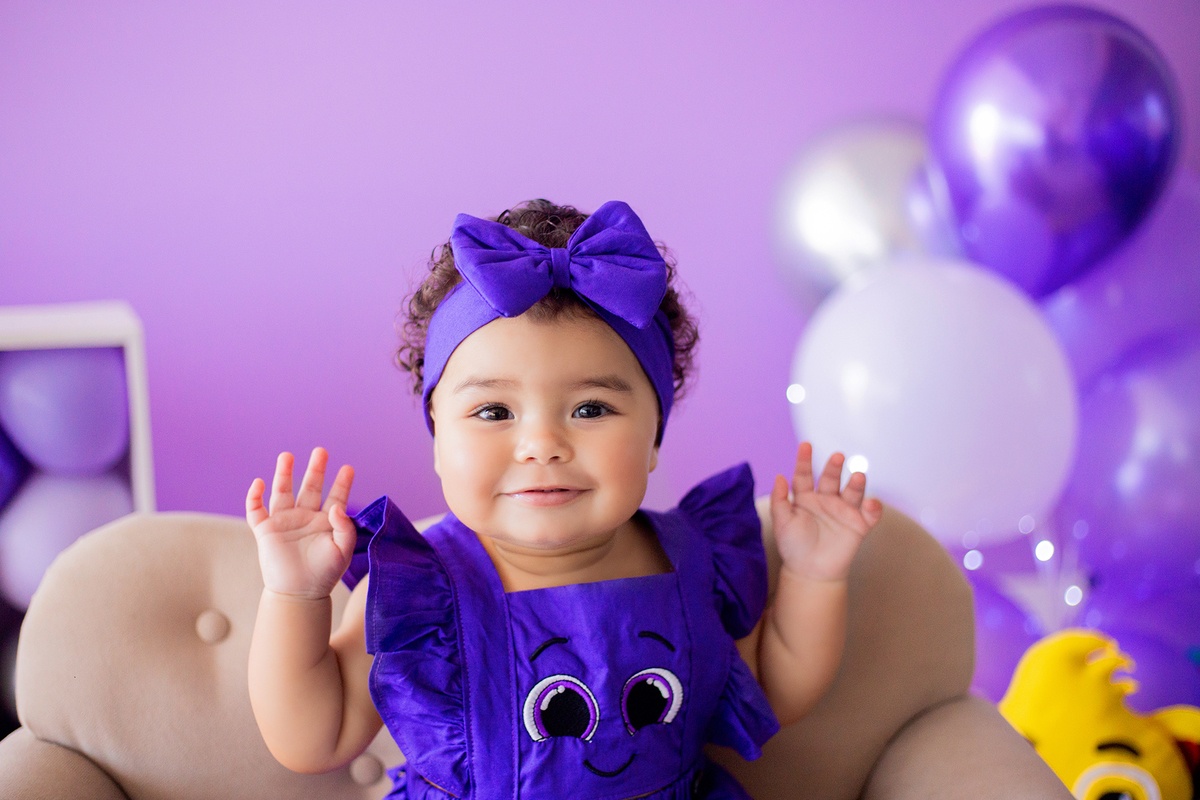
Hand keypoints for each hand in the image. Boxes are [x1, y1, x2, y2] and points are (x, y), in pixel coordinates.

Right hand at [246, 447, 356, 599]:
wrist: (299, 594)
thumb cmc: (324, 574)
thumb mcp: (343, 550)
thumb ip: (345, 527)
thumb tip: (337, 507)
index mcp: (326, 522)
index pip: (336, 497)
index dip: (342, 483)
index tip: (348, 468)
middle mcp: (305, 517)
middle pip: (310, 487)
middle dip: (315, 469)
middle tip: (321, 451)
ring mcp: (285, 522)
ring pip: (283, 492)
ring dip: (284, 474)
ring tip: (287, 455)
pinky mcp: (266, 530)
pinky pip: (256, 510)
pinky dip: (254, 497)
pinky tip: (259, 483)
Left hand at [770, 442, 882, 582]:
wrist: (810, 573)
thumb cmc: (794, 546)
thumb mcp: (781, 523)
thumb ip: (779, 500)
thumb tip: (779, 476)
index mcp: (805, 498)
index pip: (804, 475)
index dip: (804, 460)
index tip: (805, 445)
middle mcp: (826, 500)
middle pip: (831, 478)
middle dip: (834, 467)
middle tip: (838, 456)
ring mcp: (843, 511)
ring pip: (853, 492)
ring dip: (857, 483)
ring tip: (858, 476)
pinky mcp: (859, 525)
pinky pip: (870, 514)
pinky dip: (874, 507)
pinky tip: (871, 503)